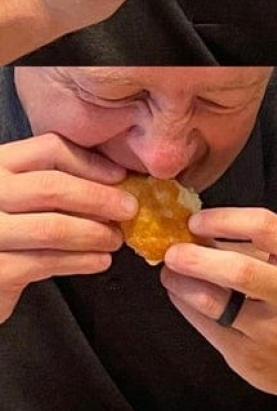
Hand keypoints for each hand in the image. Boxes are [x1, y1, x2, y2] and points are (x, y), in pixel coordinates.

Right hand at [0, 134, 135, 322]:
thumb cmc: (8, 233)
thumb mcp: (21, 196)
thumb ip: (54, 183)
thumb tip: (117, 181)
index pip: (50, 149)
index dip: (91, 162)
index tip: (120, 177)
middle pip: (53, 186)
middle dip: (100, 198)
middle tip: (129, 210)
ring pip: (52, 227)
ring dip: (95, 233)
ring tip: (115, 240)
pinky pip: (45, 262)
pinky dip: (81, 261)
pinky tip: (100, 261)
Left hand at [160, 207, 276, 410]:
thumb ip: (255, 247)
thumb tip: (202, 230)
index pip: (264, 227)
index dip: (224, 220)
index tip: (197, 221)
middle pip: (238, 269)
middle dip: (195, 257)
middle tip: (172, 249)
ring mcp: (270, 329)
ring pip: (214, 302)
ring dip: (182, 283)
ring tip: (169, 271)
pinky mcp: (247, 356)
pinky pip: (206, 326)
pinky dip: (185, 305)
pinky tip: (179, 293)